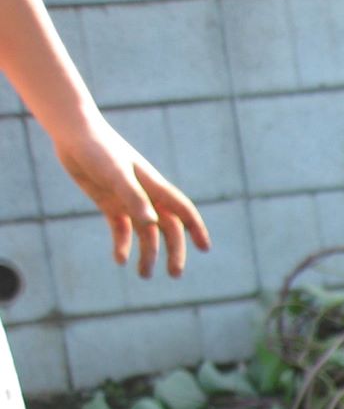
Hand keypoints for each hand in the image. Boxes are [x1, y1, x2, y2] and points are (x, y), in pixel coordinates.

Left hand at [51, 113, 209, 276]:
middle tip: (174, 274)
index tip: (205, 249)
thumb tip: (152, 224)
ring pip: (145, 234)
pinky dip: (122, 245)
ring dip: (147, 254)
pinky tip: (119, 260)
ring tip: (144, 275)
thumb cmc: (98, 148)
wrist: (73, 133)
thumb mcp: (115, 173)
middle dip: (173, 252)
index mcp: (155, 187)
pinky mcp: (110, 204)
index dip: (196, 229)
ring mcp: (129, 201)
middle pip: (168, 228)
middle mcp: (146, 196)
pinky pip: (121, 230)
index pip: (183, 211)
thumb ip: (133, 197)